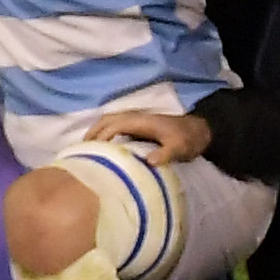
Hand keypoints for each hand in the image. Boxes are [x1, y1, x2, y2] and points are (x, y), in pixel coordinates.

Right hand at [84, 109, 211, 166]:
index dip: (100, 137)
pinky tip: (103, 144)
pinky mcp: (137, 125)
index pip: (112, 126)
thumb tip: (148, 161)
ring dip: (96, 131)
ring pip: (108, 121)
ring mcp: (135, 120)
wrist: (199, 130)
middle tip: (80, 150)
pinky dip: (104, 132)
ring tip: (87, 147)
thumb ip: (165, 154)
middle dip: (92, 133)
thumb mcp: (180, 148)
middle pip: (105, 120)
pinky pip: (114, 125)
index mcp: (139, 121)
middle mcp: (133, 117)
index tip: (90, 151)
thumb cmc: (188, 139)